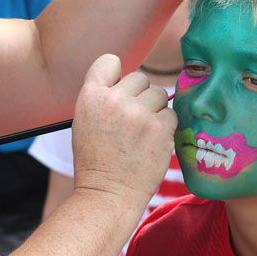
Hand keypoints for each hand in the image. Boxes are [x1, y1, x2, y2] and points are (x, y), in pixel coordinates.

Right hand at [71, 54, 175, 206]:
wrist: (108, 194)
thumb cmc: (96, 162)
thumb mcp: (85, 122)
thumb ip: (103, 98)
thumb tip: (129, 83)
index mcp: (90, 96)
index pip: (110, 61)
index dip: (118, 75)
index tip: (120, 90)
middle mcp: (114, 100)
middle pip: (141, 78)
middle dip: (140, 97)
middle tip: (133, 123)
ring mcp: (138, 113)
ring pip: (159, 94)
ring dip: (155, 111)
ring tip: (142, 134)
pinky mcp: (160, 128)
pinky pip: (171, 114)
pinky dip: (166, 127)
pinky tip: (152, 143)